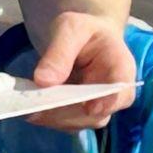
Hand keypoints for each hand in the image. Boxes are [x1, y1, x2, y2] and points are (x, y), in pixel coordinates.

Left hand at [26, 13, 136, 130]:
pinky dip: (48, 119)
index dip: (108, 102)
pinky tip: (31, 109)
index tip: (89, 108)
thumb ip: (59, 52)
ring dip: (55, 119)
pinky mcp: (80, 114)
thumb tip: (43, 81)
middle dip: (67, 113)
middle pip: (97, 114)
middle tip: (38, 108)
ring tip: (30, 109)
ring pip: (80, 123)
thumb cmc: (82, 30)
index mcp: (120, 67)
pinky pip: (66, 123)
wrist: (82, 39)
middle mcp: (113, 94)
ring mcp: (98, 107)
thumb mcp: (70, 29)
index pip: (122, 91)